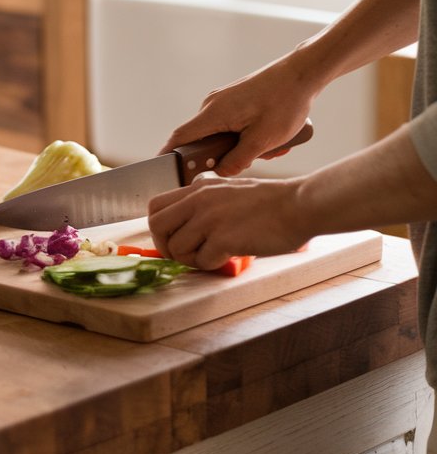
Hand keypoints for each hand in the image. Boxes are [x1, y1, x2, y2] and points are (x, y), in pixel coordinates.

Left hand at [148, 173, 307, 268]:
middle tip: (188, 254)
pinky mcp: (224, 238)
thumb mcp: (229, 188)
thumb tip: (186, 218)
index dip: (160, 228)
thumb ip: (205, 199)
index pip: (155, 206)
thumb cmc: (270, 202)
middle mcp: (199, 201)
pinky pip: (202, 261)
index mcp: (198, 188)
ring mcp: (210, 219)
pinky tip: (229, 255)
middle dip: (167, 247)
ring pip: (177, 249)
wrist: (298, 205)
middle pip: (156, 227)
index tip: (175, 238)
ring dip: (192, 259)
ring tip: (214, 254)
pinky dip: (213, 264)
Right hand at [160, 56, 315, 175]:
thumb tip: (220, 173)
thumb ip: (238, 161)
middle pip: (203, 140)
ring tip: (272, 147)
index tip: (164, 173)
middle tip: (252, 161)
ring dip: (243, 147)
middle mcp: (213, 105)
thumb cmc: (284, 103)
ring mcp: (224, 101)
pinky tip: (272, 138)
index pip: (180, 138)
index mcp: (214, 113)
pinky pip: (233, 126)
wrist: (302, 73)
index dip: (170, 157)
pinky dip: (248, 136)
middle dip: (225, 157)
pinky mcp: (235, 100)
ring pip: (223, 135)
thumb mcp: (263, 140)